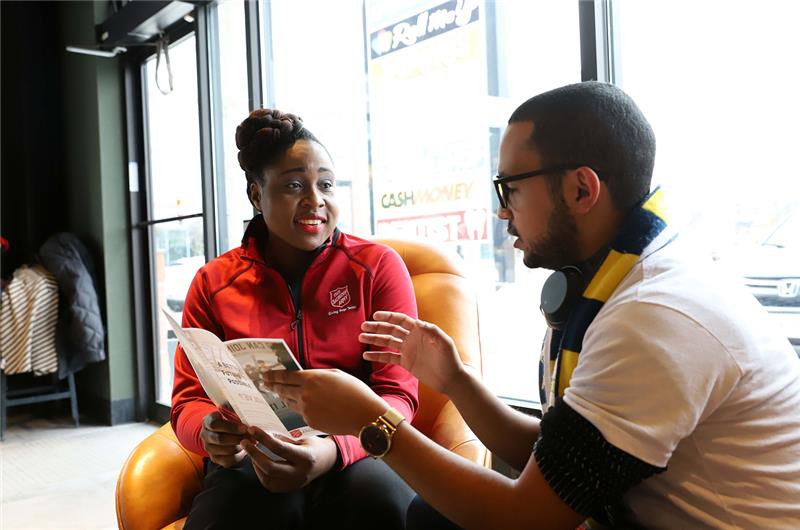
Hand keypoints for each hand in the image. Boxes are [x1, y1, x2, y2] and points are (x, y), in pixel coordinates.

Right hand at [200, 411, 247, 467]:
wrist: (223, 431)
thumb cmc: (229, 419)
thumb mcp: (230, 412)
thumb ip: (234, 411)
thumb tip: (244, 412)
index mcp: (207, 421)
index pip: (215, 425)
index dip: (231, 427)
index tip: (245, 428)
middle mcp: (205, 435)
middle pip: (220, 439)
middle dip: (238, 438)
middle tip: (252, 437)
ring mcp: (209, 448)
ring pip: (226, 450)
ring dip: (240, 446)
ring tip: (251, 441)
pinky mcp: (215, 458)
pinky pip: (228, 460)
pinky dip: (239, 455)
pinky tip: (246, 448)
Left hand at [241, 428, 337, 492]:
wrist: (327, 461)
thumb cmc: (314, 446)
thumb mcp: (302, 438)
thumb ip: (283, 439)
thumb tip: (262, 433)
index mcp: (306, 456)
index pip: (279, 448)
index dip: (263, 438)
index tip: (252, 430)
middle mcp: (300, 472)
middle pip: (270, 467)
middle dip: (254, 454)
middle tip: (245, 442)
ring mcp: (295, 483)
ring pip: (268, 479)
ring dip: (256, 465)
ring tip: (251, 452)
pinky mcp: (290, 488)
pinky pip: (271, 484)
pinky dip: (261, 474)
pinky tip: (259, 463)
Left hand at [263, 369, 387, 435]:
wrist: (364, 415)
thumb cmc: (355, 391)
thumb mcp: (336, 375)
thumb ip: (318, 375)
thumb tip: (306, 377)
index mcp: (312, 378)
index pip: (285, 376)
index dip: (273, 375)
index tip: (264, 375)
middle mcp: (305, 394)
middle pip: (283, 389)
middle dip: (272, 386)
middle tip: (264, 384)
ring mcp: (306, 409)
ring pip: (289, 402)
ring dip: (284, 397)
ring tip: (280, 394)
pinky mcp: (310, 422)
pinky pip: (300, 413)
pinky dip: (300, 408)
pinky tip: (301, 406)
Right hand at [359, 311, 464, 394]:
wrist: (451, 379)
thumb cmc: (450, 359)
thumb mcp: (445, 344)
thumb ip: (433, 332)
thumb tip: (418, 322)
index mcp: (420, 331)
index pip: (401, 320)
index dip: (388, 316)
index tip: (375, 316)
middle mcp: (412, 338)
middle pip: (391, 330)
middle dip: (377, 327)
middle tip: (363, 326)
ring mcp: (408, 350)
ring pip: (387, 342)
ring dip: (374, 339)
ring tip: (360, 337)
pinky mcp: (406, 363)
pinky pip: (388, 358)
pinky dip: (377, 356)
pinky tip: (366, 356)